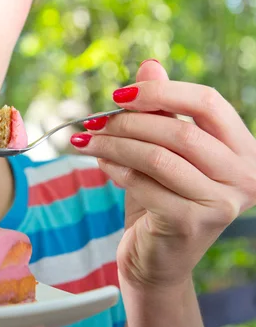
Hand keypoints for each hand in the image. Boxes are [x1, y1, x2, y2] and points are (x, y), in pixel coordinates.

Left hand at [70, 59, 255, 289]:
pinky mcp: (191, 223)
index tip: (118, 95)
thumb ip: (162, 112)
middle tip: (92, 122)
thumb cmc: (161, 201)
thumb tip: (149, 65)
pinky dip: (115, 170)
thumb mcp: (163, 152)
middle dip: (127, 122)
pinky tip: (101, 166)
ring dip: (114, 145)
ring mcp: (222, 203)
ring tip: (87, 141)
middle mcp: (245, 176)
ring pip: (157, 156)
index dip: (160, 93)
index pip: (208, 103)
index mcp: (244, 150)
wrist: (157, 261)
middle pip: (179, 130)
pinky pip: (143, 184)